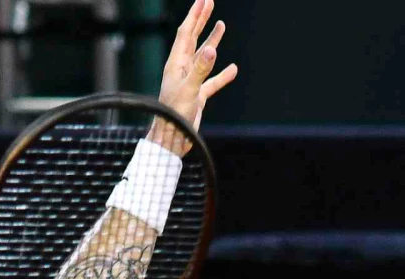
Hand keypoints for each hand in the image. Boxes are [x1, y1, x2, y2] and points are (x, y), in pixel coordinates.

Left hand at [148, 0, 237, 155]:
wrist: (171, 139)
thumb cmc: (174, 115)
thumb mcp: (189, 90)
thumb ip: (201, 70)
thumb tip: (211, 49)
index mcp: (176, 64)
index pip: (186, 33)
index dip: (195, 15)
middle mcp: (182, 70)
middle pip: (192, 38)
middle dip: (201, 19)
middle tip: (209, 2)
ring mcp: (190, 82)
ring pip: (203, 57)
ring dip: (212, 40)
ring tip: (221, 25)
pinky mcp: (197, 96)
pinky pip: (212, 82)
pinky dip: (222, 75)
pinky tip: (232, 69)